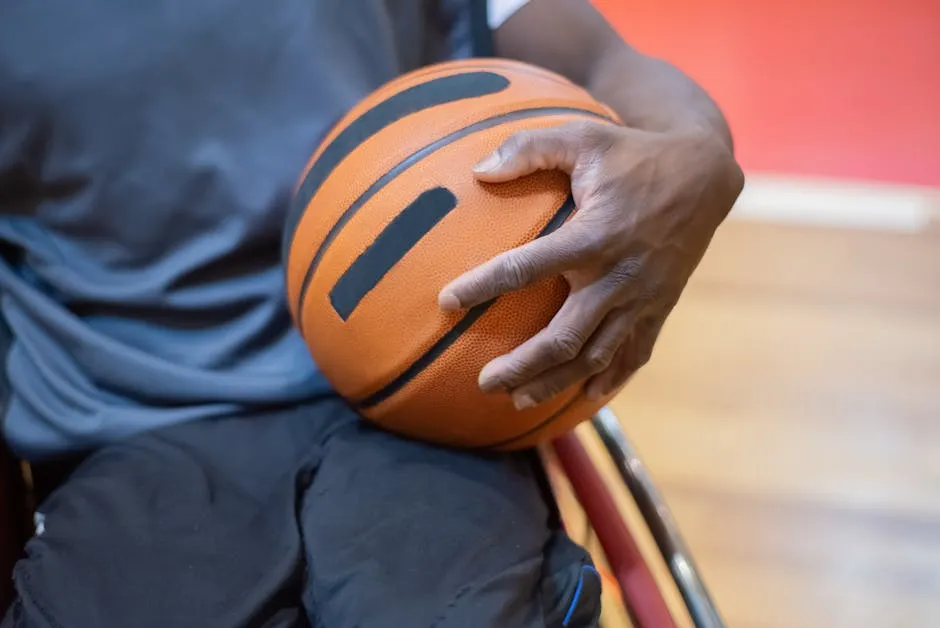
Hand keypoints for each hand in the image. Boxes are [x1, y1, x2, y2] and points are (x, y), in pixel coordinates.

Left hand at [438, 120, 743, 408]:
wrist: (705, 177)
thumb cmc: (634, 154)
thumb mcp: (583, 135)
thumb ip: (529, 148)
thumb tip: (477, 171)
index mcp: (594, 235)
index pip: (526, 267)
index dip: (482, 285)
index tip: (445, 301)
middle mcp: (618, 276)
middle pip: (563, 337)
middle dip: (521, 365)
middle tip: (483, 382)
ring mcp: (642, 299)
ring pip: (595, 356)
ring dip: (555, 382)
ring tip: (518, 400)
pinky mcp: (659, 309)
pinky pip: (633, 355)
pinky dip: (609, 380)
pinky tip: (585, 396)